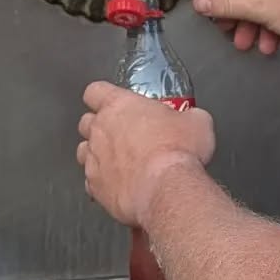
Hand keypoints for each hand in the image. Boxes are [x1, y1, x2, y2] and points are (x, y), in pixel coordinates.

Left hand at [77, 82, 215, 226]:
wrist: (166, 189)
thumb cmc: (176, 152)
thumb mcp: (197, 122)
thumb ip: (187, 116)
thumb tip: (193, 119)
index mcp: (120, 105)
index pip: (96, 91)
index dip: (102, 96)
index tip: (112, 102)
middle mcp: (101, 130)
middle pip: (85, 121)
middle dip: (99, 126)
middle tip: (121, 134)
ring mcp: (94, 159)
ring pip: (83, 151)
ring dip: (97, 154)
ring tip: (118, 161)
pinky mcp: (95, 186)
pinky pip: (91, 182)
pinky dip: (103, 183)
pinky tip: (119, 185)